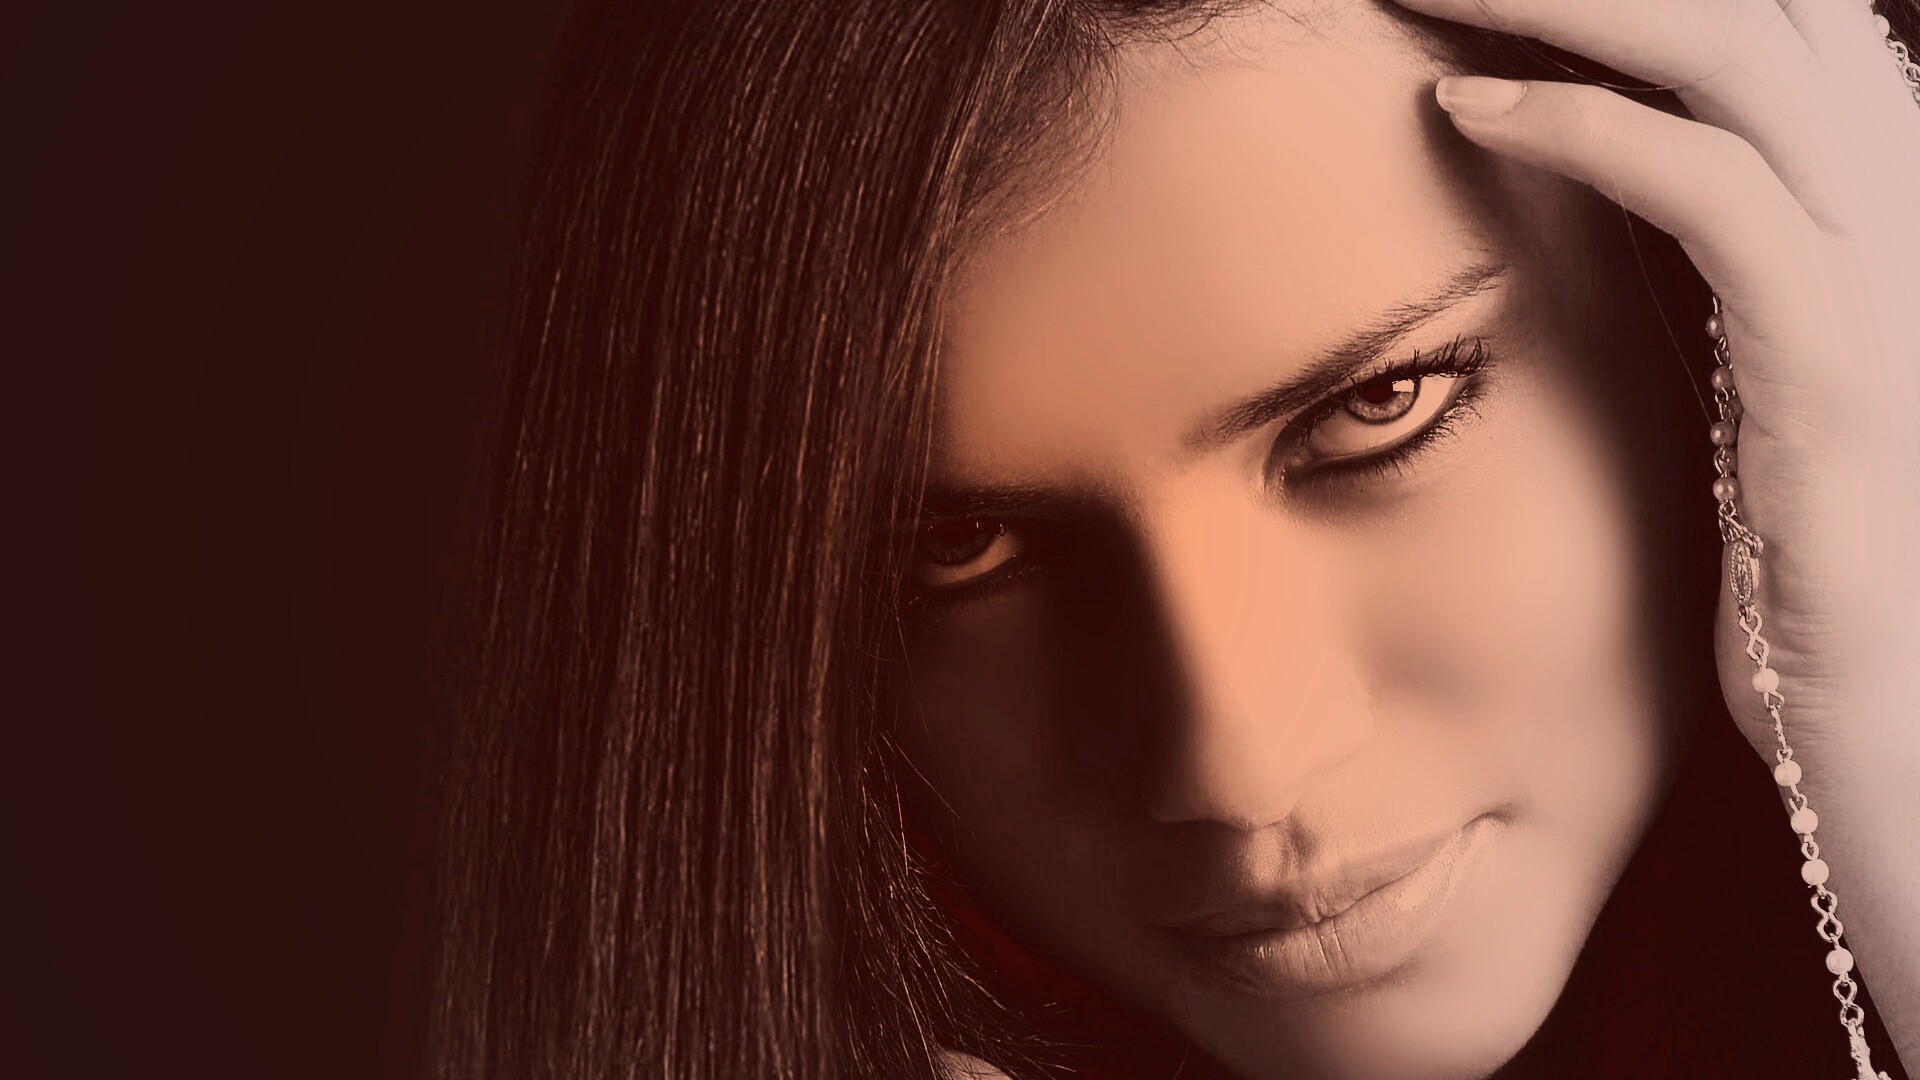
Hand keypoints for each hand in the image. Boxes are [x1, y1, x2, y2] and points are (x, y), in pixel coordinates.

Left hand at [1382, 0, 1919, 1066]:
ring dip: (1559, 2)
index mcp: (1869, 193)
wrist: (1894, 697)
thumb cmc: (1806, 544)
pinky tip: (1460, 114)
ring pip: (1730, 55)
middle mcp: (1898, 196)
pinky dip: (1579, 131)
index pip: (1757, 22)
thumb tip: (1592, 175)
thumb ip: (1713, 256)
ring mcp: (1881, 264)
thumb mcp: (1755, 366)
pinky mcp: (1838, 349)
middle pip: (1743, 4)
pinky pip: (1707, 187)